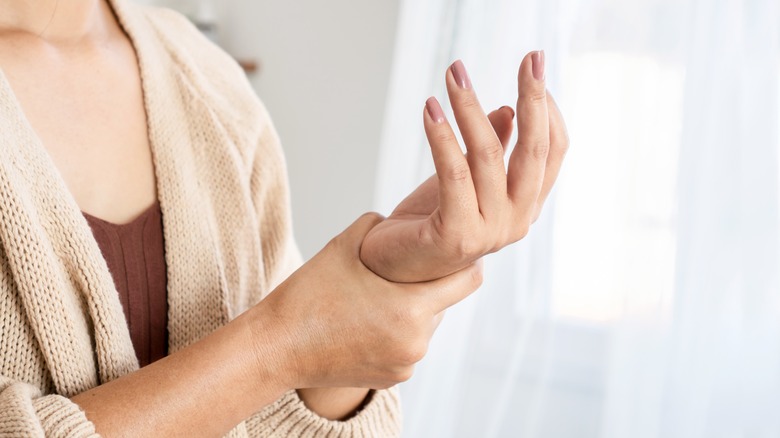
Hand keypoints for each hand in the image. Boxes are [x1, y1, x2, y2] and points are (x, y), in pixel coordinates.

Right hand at [254, 213, 482, 389]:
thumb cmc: (308, 295)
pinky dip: (397, 333)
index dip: (465, 261)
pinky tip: (368, 321)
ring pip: (426, 326)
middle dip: (429, 286)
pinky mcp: (393, 379)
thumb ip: (381, 225)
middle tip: (404, 272)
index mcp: (411, 308)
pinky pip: (408, 347)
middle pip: (444, 303)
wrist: (276, 348)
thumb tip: (402, 219)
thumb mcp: (344, 245)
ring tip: (379, 298)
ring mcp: (406, 364)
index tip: (453, 250)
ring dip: (412, 311)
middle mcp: (416, 341)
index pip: (468, 280)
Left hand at [360, 51, 568, 281]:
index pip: (552, 151)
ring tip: (453, 74)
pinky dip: (442, 136)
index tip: (535, 67)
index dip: (548, 108)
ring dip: (469, 107)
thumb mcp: (466, 179)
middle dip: (533, 98)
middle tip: (530, 57)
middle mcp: (517, 220)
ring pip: (488, 155)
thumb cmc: (430, 220)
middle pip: (534, 151)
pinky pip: (453, 173)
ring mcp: (490, 232)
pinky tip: (430, 108)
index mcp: (526, 205)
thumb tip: (509, 110)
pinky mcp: (457, 235)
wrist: (392, 267)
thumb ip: (493, 151)